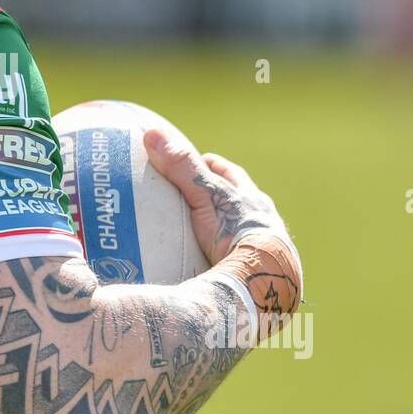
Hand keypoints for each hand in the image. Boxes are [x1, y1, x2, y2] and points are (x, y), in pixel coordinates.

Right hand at [143, 131, 285, 265]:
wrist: (262, 279)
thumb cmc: (237, 231)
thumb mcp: (207, 194)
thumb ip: (181, 167)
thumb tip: (150, 134)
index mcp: (249, 196)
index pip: (223, 171)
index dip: (203, 164)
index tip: (182, 164)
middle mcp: (256, 218)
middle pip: (228, 200)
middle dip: (207, 198)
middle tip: (178, 200)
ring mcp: (255, 246)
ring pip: (230, 230)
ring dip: (211, 230)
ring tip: (181, 235)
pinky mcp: (250, 271)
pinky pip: (227, 259)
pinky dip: (211, 257)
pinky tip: (195, 264)